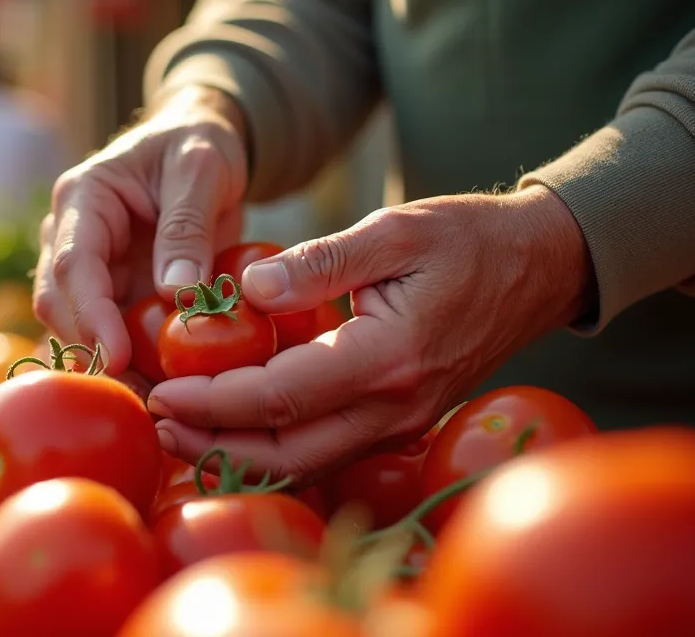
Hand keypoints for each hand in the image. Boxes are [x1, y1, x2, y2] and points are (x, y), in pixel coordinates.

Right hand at [32, 85, 248, 373]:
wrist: (201, 144)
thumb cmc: (199, 145)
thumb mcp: (202, 167)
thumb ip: (187, 226)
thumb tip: (176, 295)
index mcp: (82, 198)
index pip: (73, 264)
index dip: (90, 315)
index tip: (116, 357)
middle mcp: (70, 236)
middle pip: (60, 305)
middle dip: (92, 352)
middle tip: (136, 396)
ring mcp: (88, 270)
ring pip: (76, 328)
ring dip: (108, 367)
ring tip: (150, 404)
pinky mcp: (110, 294)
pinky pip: (107, 336)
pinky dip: (128, 366)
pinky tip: (156, 394)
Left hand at [148, 186, 593, 483]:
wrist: (540, 267)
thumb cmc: (467, 238)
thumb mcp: (394, 230)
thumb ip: (319, 262)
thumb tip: (248, 291)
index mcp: (388, 358)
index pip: (280, 397)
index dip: (213, 402)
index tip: (161, 391)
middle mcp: (394, 407)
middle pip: (285, 454)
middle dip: (212, 446)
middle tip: (154, 422)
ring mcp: (399, 423)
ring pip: (303, 464)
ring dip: (236, 455)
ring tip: (178, 431)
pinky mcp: (397, 422)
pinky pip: (324, 451)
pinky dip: (271, 448)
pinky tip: (230, 427)